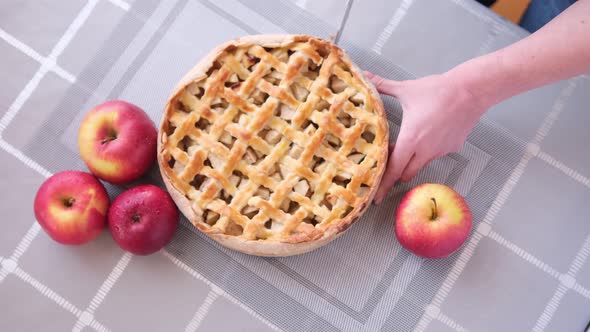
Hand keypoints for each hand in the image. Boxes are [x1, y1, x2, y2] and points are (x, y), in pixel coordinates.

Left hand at [365, 72, 485, 203]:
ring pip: (421, 164)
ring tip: (407, 145)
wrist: (471, 90)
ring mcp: (440, 151)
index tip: (376, 198)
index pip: (393, 169)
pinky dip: (428, 150)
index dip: (383, 185)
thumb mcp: (406, 89)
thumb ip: (382, 86)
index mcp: (410, 140)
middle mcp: (425, 150)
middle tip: (387, 166)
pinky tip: (429, 134)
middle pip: (406, 173)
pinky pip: (436, 154)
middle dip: (395, 173)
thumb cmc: (437, 90)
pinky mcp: (453, 148)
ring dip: (411, 161)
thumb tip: (364, 75)